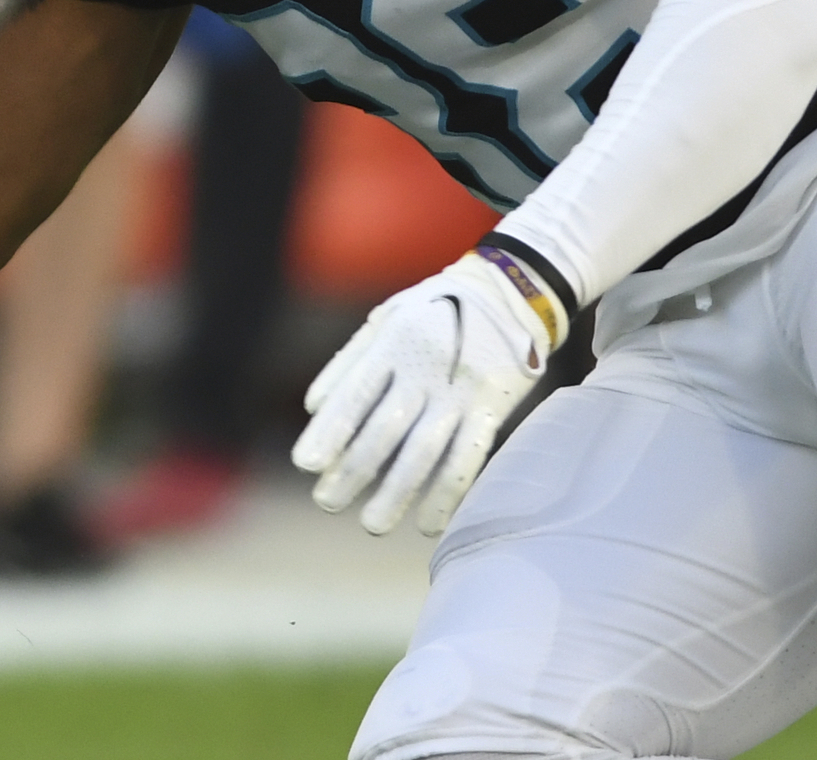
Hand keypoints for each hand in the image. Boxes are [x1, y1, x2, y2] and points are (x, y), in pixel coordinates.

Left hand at [291, 246, 562, 537]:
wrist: (511, 292)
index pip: (356, 393)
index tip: (305, 464)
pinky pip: (469, 456)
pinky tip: (429, 522)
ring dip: (398, 492)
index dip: (330, 430)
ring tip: (372, 524)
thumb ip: (350, 362)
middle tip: (327, 502)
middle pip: (386, 428)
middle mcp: (426, 367)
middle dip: (354, 470)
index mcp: (394, 342)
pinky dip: (447, 492)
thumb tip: (313, 409)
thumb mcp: (388, 318)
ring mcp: (461, 390)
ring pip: (425, 450)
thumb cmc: (436, 308)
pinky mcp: (493, 407)